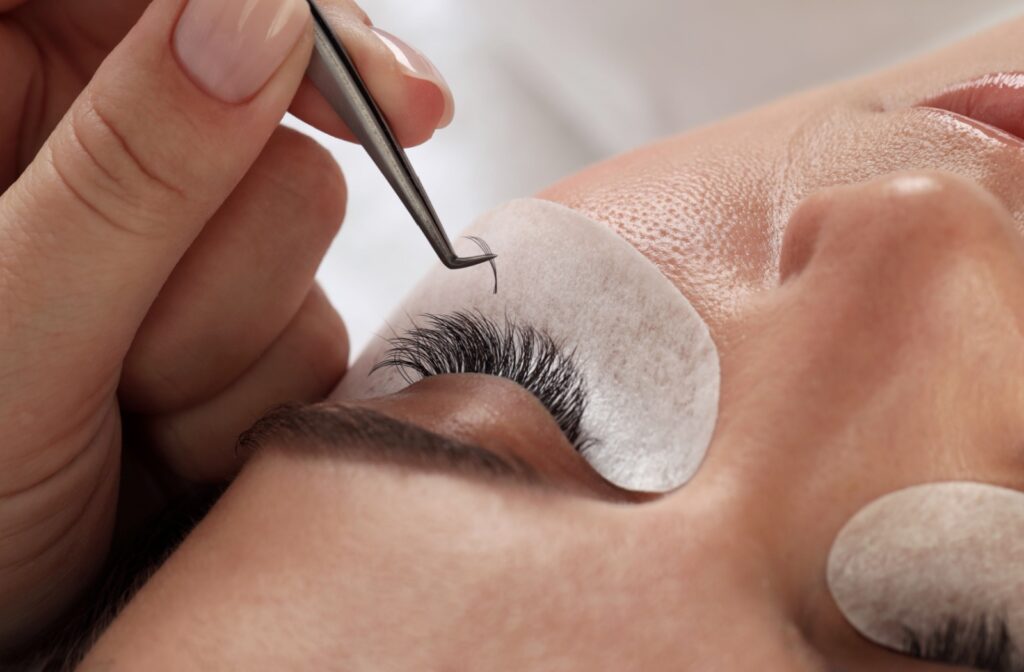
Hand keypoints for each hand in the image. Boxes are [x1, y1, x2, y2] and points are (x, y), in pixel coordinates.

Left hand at [0, 0, 453, 650]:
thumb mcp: (8, 334)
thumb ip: (130, 171)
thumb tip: (255, 18)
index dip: (270, 15)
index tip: (383, 88)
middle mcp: (81, 141)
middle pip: (255, 96)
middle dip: (232, 228)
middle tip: (170, 326)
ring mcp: (167, 228)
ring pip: (298, 210)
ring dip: (232, 329)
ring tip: (130, 404)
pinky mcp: (230, 304)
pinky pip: (313, 303)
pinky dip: (256, 384)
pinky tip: (169, 430)